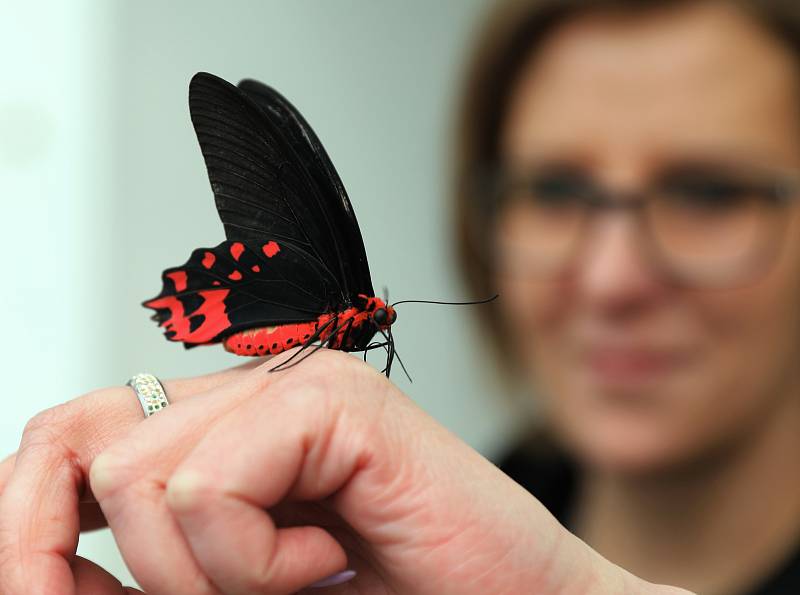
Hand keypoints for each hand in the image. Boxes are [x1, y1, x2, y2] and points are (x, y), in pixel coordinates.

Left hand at [0, 350, 693, 594]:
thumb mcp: (234, 594)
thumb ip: (152, 573)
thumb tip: (44, 565)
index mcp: (222, 432)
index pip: (76, 436)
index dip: (27, 519)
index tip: (36, 586)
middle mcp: (250, 396)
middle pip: (83, 438)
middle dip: (66, 547)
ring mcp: (294, 389)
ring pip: (140, 473)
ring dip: (199, 575)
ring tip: (287, 581)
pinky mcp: (334, 402)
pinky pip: (215, 482)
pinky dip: (254, 561)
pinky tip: (325, 560)